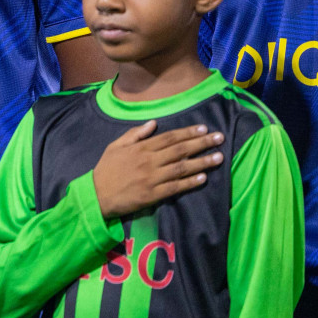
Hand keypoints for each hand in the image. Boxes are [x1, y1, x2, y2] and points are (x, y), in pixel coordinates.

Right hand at [92, 121, 224, 219]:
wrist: (97, 195)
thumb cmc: (106, 169)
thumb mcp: (116, 146)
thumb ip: (134, 134)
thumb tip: (154, 123)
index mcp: (140, 148)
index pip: (169, 137)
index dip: (188, 132)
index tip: (204, 129)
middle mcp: (148, 161)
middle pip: (180, 150)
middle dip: (201, 143)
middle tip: (220, 138)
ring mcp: (152, 178)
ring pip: (181, 168)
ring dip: (202, 162)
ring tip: (218, 157)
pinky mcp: (153, 195)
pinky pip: (175, 187)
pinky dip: (190, 182)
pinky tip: (203, 178)